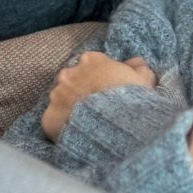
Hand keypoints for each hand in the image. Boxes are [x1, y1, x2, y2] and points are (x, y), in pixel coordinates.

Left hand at [41, 52, 156, 139]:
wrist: (115, 125)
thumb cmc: (131, 99)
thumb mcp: (143, 79)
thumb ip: (139, 67)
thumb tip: (136, 63)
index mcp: (91, 60)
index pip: (91, 62)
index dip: (99, 75)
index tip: (106, 87)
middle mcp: (69, 73)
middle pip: (73, 79)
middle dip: (81, 89)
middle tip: (95, 105)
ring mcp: (57, 94)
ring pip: (61, 98)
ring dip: (70, 106)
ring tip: (86, 121)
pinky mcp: (49, 116)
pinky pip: (54, 119)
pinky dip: (62, 125)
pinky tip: (76, 132)